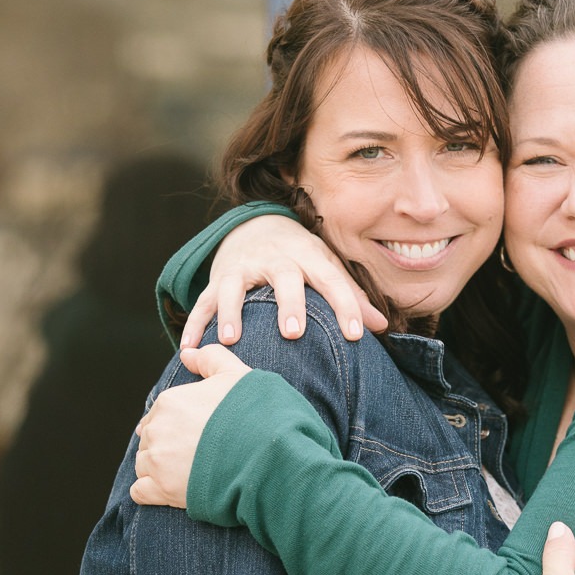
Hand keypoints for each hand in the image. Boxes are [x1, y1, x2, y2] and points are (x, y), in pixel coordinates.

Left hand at [131, 345, 252, 507]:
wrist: (267, 457)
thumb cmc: (256, 414)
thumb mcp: (238, 375)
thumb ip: (211, 358)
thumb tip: (186, 353)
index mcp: (170, 401)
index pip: (162, 412)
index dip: (182, 422)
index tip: (204, 431)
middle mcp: (157, 429)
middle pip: (151, 437)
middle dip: (169, 444)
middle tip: (200, 452)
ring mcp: (156, 461)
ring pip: (144, 464)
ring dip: (160, 468)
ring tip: (191, 472)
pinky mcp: (160, 490)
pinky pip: (140, 492)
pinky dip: (152, 492)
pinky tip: (174, 490)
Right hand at [180, 214, 388, 348]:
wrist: (256, 227)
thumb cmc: (301, 258)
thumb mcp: (327, 267)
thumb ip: (351, 296)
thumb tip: (383, 326)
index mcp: (309, 256)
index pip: (331, 280)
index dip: (345, 306)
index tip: (356, 335)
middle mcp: (276, 258)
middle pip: (284, 278)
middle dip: (288, 304)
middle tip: (293, 333)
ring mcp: (243, 267)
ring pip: (234, 287)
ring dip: (231, 312)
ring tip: (230, 339)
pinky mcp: (218, 278)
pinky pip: (203, 301)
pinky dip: (195, 323)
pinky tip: (191, 347)